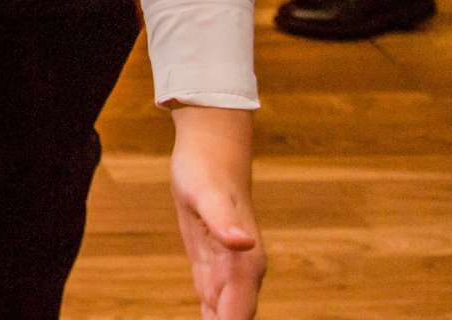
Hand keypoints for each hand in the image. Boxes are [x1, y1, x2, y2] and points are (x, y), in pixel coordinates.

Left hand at [169, 106, 264, 319]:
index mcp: (245, 266)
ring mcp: (230, 272)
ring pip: (225, 318)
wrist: (210, 149)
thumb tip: (244, 244)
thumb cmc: (206, 170)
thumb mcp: (207, 195)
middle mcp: (243, 275)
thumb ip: (225, 223)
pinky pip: (213, 307)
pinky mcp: (213, 266)